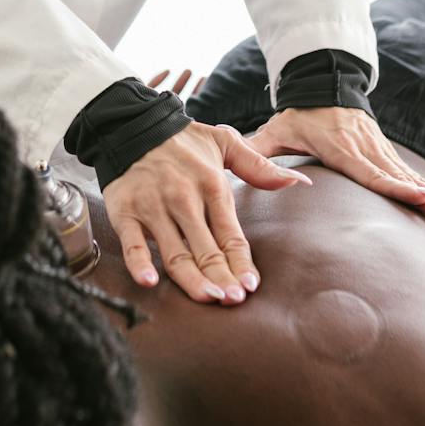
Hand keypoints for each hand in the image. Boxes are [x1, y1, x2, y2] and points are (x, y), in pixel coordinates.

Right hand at [101, 65, 312, 304]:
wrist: (132, 124)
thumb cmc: (182, 140)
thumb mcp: (224, 143)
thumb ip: (259, 167)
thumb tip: (298, 181)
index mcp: (210, 185)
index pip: (231, 234)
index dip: (241, 263)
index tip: (251, 287)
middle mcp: (183, 199)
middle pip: (206, 249)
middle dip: (222, 278)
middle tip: (234, 301)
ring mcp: (153, 208)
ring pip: (175, 252)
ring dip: (192, 279)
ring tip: (209, 299)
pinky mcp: (125, 213)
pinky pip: (132, 243)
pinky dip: (139, 263)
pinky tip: (150, 282)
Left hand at [243, 104, 424, 217]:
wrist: (322, 82)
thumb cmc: (297, 113)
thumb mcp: (276, 129)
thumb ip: (259, 150)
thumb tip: (240, 170)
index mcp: (342, 148)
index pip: (372, 173)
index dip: (396, 187)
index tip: (420, 198)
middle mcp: (366, 149)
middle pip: (399, 176)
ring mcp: (379, 149)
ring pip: (409, 174)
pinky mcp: (384, 151)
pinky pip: (409, 172)